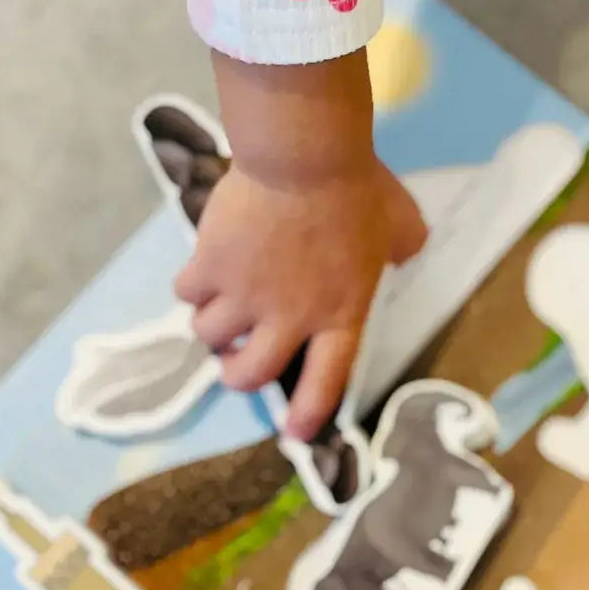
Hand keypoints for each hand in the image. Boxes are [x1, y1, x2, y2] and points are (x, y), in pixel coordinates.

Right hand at [177, 154, 425, 439]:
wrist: (303, 155)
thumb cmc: (359, 187)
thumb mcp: (400, 224)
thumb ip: (401, 247)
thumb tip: (402, 252)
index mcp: (340, 314)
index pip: (325, 380)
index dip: (309, 412)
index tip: (295, 434)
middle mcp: (288, 319)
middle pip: (250, 374)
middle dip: (235, 375)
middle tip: (231, 362)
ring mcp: (244, 296)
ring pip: (209, 335)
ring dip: (211, 325)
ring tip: (217, 303)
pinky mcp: (209, 268)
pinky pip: (186, 292)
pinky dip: (191, 284)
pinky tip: (202, 266)